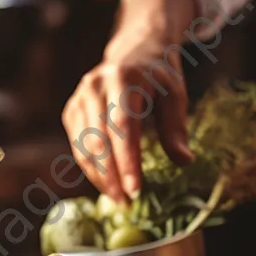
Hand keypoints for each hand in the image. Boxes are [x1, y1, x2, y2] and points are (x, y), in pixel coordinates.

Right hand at [62, 0, 196, 203]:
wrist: (133, 52)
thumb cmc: (158, 76)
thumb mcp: (175, 95)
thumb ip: (175, 128)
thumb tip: (184, 162)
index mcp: (123, 79)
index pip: (122, 126)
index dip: (127, 161)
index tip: (136, 190)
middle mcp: (94, 87)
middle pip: (99, 139)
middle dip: (111, 175)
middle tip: (127, 203)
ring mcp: (78, 98)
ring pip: (84, 146)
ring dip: (99, 177)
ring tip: (118, 200)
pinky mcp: (71, 111)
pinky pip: (77, 146)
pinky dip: (90, 168)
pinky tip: (106, 184)